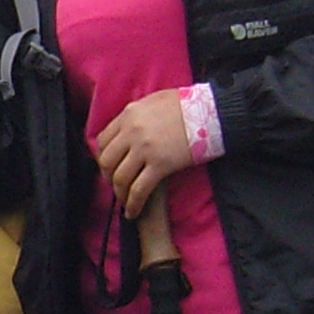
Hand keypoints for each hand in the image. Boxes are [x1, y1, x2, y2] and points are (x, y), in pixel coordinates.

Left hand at [93, 89, 196, 219]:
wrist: (211, 112)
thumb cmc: (187, 105)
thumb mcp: (154, 100)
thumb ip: (137, 114)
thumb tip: (128, 126)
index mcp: (129, 115)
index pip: (103, 141)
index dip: (103, 157)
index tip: (109, 166)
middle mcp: (132, 132)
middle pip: (107, 161)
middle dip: (108, 177)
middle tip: (115, 185)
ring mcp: (145, 149)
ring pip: (120, 178)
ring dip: (119, 193)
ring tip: (125, 201)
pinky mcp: (160, 165)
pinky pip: (139, 190)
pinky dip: (133, 204)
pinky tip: (132, 212)